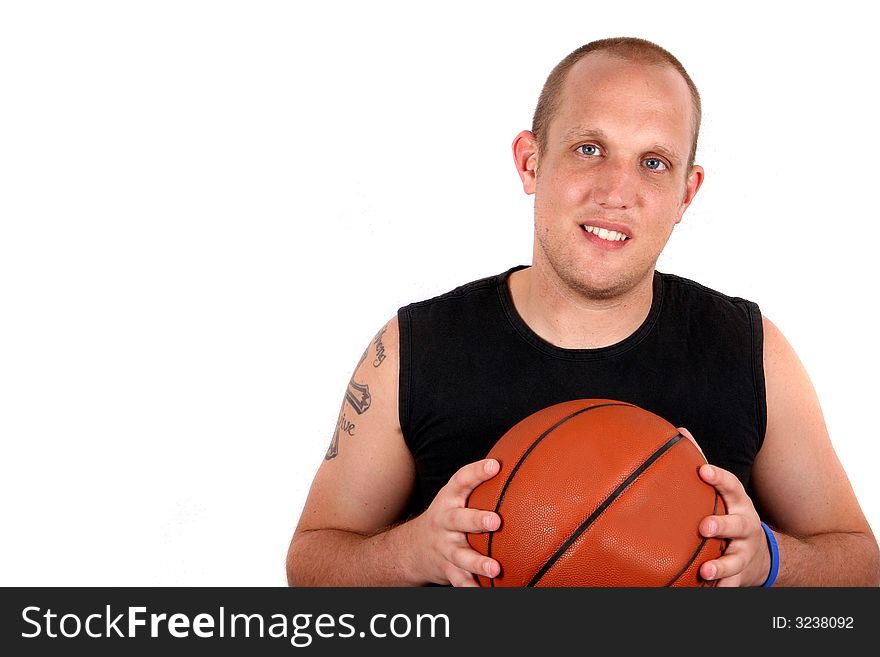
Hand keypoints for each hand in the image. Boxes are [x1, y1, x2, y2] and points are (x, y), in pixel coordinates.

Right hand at [409, 458, 501, 586]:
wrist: (412, 548)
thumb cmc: (448, 517)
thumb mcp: (457, 498)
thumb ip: (481, 486)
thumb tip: (522, 466)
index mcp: (449, 500)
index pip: (461, 480)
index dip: (477, 472)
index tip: (495, 465)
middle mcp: (444, 522)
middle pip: (457, 519)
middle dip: (476, 520)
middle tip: (496, 521)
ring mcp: (444, 547)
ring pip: (460, 555)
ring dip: (477, 562)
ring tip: (495, 569)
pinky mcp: (447, 569)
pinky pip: (459, 580)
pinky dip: (471, 588)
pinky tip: (484, 592)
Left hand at [679, 428, 771, 586]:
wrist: (761, 553)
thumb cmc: (728, 512)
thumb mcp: (721, 490)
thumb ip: (700, 460)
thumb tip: (679, 432)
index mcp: (737, 501)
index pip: (731, 486)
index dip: (718, 478)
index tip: (702, 471)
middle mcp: (745, 525)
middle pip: (737, 524)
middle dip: (722, 525)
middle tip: (703, 527)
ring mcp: (745, 552)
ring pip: (736, 559)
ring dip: (721, 565)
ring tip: (705, 570)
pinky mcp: (742, 575)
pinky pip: (733, 585)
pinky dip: (723, 589)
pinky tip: (709, 591)